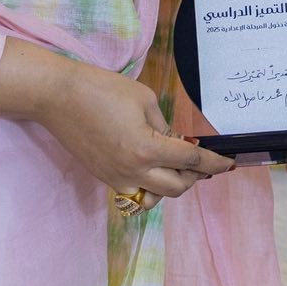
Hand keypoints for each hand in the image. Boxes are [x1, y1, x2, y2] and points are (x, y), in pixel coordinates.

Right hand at [0, 39, 231, 199]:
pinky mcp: (104, 178)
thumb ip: (164, 127)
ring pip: (156, 196)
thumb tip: (175, 144)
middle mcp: (133, 171)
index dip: (214, 162)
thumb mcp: (144, 100)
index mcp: (147, 148)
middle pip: (177, 187)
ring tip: (177, 165)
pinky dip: (150, 185)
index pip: (192, 162)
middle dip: (195, 176)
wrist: (58, 97)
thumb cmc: (102, 89)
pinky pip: (135, 191)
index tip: (228, 163)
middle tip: (203, 161)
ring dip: (172, 184)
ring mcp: (116, 178)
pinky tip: (153, 166)